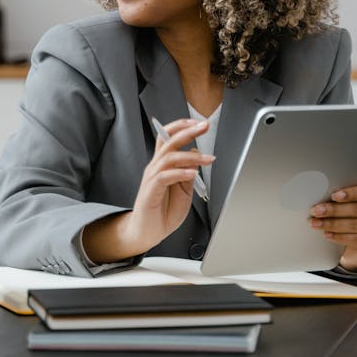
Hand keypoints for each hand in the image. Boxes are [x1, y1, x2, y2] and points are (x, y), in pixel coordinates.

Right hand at [82, 118, 211, 262]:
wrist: (148, 233)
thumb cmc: (164, 211)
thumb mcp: (184, 191)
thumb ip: (189, 174)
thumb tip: (196, 154)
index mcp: (163, 164)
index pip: (168, 137)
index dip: (182, 127)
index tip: (199, 123)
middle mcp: (155, 167)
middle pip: (168, 141)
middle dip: (187, 131)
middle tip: (203, 126)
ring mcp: (152, 178)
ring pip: (169, 157)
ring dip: (191, 156)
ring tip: (208, 159)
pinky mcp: (150, 190)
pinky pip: (164, 176)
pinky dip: (180, 172)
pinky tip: (192, 173)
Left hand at [309, 183, 356, 271]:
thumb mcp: (356, 206)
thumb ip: (347, 199)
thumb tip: (323, 194)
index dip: (351, 193)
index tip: (334, 195)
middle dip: (334, 210)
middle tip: (316, 210)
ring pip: (355, 225)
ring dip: (332, 224)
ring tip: (316, 223)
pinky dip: (339, 236)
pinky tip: (327, 234)